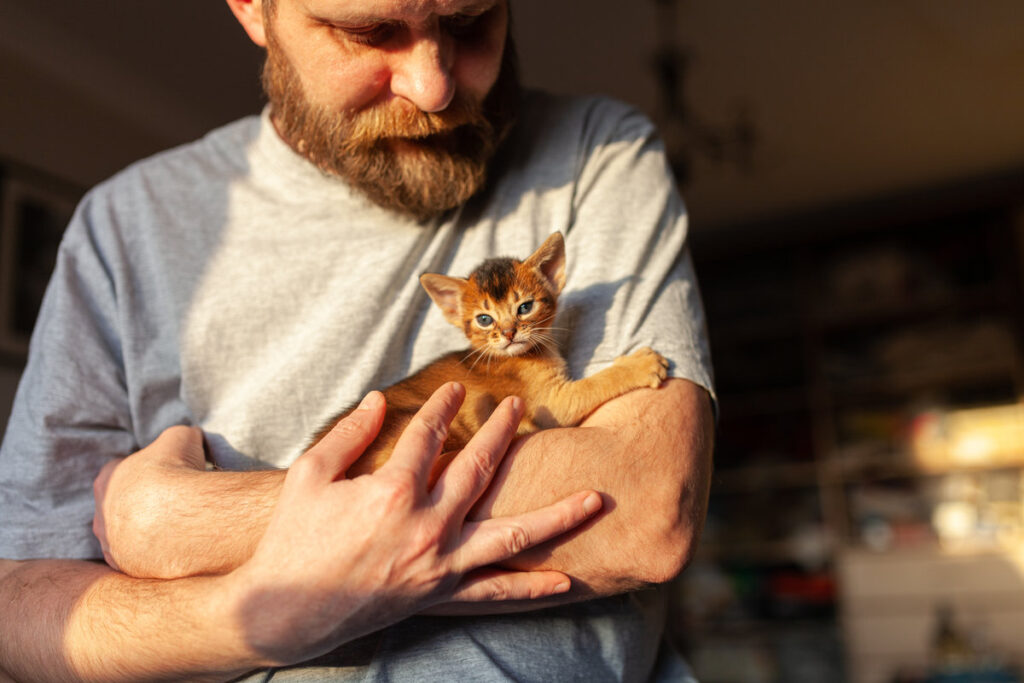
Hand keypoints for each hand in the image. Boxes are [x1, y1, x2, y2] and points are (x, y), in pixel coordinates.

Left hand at [92, 425, 206, 573]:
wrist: (180, 516)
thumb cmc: (175, 472)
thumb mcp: (182, 437)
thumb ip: (181, 436)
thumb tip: (193, 439)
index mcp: (107, 478)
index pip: (119, 471)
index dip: (143, 472)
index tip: (163, 475)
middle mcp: (100, 512)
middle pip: (118, 506)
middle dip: (140, 505)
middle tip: (170, 503)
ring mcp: (110, 542)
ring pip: (125, 535)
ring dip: (145, 532)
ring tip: (175, 528)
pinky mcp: (124, 566)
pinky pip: (136, 558)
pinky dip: (153, 553)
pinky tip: (174, 546)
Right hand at [229, 382, 602, 665]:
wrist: (285, 610)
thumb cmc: (294, 539)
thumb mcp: (311, 475)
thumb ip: (350, 434)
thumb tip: (379, 398)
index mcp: (393, 490)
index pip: (429, 434)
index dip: (442, 406)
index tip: (456, 389)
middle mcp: (427, 525)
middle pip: (480, 469)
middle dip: (502, 433)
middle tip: (518, 407)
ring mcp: (439, 564)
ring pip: (511, 535)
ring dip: (556, 516)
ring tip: (592, 499)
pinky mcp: (440, 594)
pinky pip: (495, 593)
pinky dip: (531, 588)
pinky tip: (565, 582)